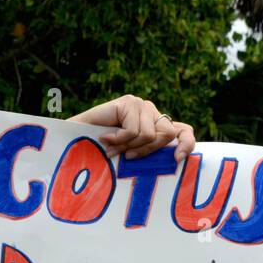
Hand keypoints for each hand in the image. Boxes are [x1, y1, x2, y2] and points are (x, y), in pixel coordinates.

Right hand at [69, 95, 195, 161]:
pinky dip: (118, 140)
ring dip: (128, 146)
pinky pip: (133, 130)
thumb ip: (152, 154)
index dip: (187, 143)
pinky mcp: (128, 102)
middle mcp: (152, 113)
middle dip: (147, 150)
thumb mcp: (133, 157)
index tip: (177, 159)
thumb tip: (177, 159)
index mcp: (157, 127)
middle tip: (126, 156)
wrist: (76, 144)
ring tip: (112, 146)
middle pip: (167, 134)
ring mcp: (140, 105)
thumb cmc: (103, 154)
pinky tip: (105, 139)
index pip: (184, 131)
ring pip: (149, 134)